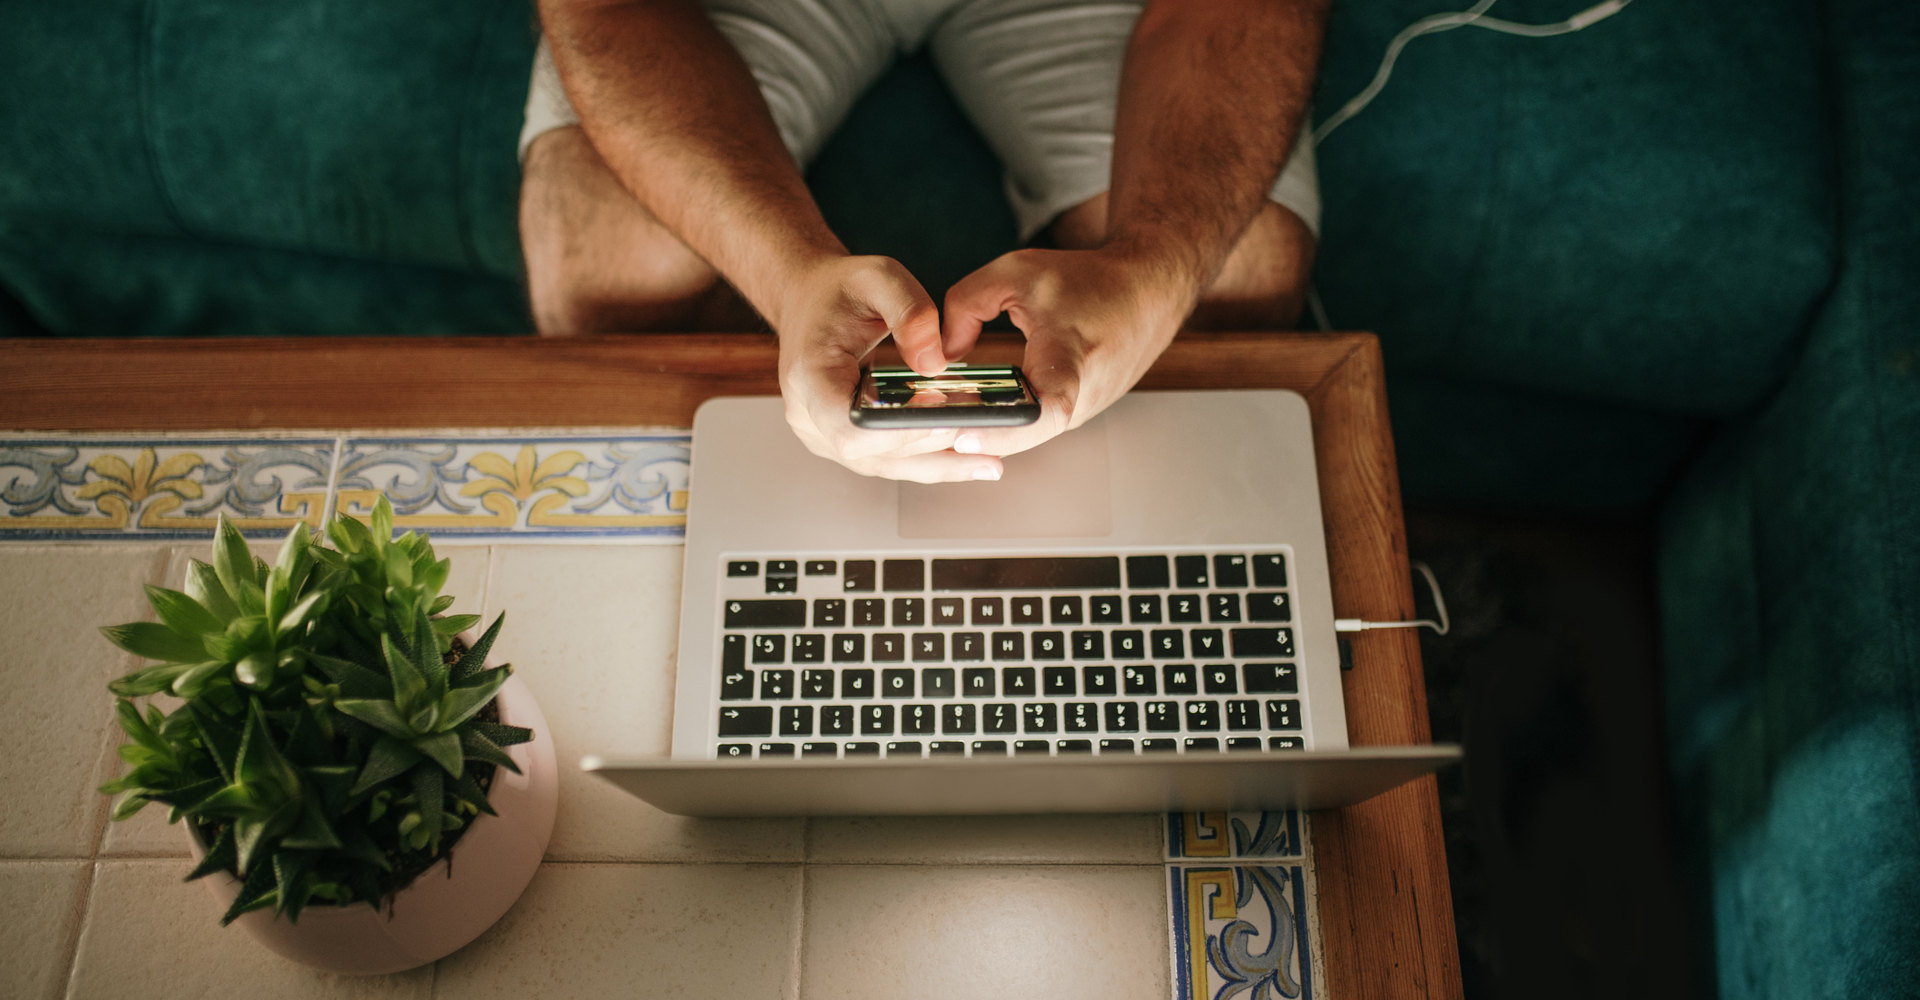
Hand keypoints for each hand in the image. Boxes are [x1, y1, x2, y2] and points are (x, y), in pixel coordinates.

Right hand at [772, 255, 1005, 483]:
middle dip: (932, 447)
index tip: (941, 412)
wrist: (807, 298)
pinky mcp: (841, 440)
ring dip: (937, 464)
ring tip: (988, 461)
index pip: (850, 426)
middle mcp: (808, 413)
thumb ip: (911, 313)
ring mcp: (821, 433)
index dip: (898, 429)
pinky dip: (926, 458)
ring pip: (884, 465)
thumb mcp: (878, 277)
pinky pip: (886, 459)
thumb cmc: (837, 288)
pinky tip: (966, 457)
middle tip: (986, 434)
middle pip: (873, 454)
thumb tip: (935, 365)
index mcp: (810, 374)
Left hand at [941, 246, 1192, 461]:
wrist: (1146, 292)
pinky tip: (977, 411)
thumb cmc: (1087, 281)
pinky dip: (1007, 421)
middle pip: (1022, 433)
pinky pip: (1036, 427)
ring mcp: (1084, 412)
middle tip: (929, 429)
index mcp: (1070, 355)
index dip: (1002, 428)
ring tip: (944, 419)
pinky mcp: (1080, 416)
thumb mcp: (1015, 272)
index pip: (1045, 408)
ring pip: (1026, 435)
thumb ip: (965, 305)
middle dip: (974, 435)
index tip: (963, 435)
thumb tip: (942, 352)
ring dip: (988, 431)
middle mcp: (1083, 394)